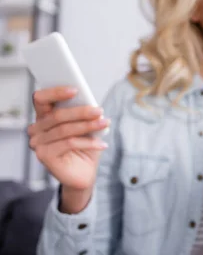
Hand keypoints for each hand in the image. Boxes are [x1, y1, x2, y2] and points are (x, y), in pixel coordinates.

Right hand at [28, 86, 109, 210]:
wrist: (84, 173)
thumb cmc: (85, 146)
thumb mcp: (86, 126)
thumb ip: (83, 113)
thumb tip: (91, 104)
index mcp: (44, 117)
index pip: (41, 99)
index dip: (56, 92)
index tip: (75, 89)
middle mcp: (37, 129)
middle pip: (57, 115)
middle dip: (82, 112)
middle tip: (100, 111)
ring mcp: (38, 144)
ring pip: (65, 130)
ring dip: (89, 126)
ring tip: (106, 123)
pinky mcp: (44, 156)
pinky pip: (69, 144)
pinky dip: (88, 142)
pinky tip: (102, 144)